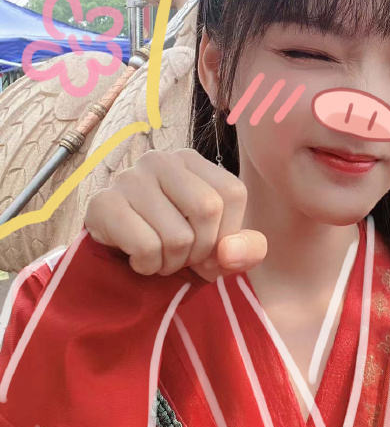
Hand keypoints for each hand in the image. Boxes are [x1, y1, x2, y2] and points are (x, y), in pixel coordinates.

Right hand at [84, 149, 267, 280]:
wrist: (119, 257)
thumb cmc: (178, 246)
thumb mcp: (222, 249)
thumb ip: (248, 249)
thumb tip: (229, 251)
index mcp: (192, 161)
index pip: (233, 192)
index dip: (227, 232)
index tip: (209, 247)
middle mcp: (161, 160)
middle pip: (207, 209)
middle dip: (200, 250)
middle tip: (182, 256)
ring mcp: (129, 178)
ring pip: (177, 236)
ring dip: (172, 263)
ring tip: (159, 257)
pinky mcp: (103, 203)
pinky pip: (146, 247)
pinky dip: (148, 265)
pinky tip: (138, 259)